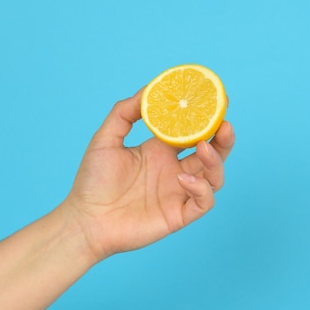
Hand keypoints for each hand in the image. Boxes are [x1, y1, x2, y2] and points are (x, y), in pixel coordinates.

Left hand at [62, 89, 234, 260]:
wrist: (85, 220)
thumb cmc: (93, 182)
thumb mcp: (105, 139)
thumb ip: (124, 112)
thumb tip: (148, 89)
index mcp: (161, 151)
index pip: (192, 132)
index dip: (207, 118)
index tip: (216, 99)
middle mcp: (174, 170)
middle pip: (211, 153)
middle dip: (223, 139)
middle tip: (224, 124)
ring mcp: (179, 193)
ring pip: (214, 177)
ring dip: (215, 161)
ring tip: (204, 148)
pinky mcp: (178, 215)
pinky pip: (203, 202)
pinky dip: (201, 189)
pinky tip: (183, 179)